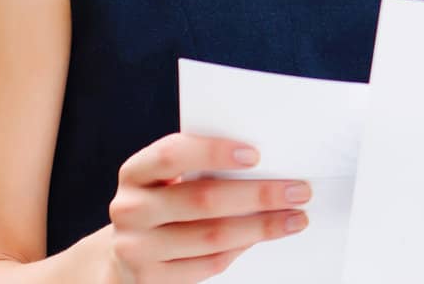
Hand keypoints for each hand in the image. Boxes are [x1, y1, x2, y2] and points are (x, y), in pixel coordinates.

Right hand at [107, 133, 310, 282]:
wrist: (126, 251)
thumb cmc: (162, 204)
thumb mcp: (168, 179)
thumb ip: (200, 167)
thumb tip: (265, 165)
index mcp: (135, 173)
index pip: (172, 154)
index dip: (213, 152)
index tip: (256, 155)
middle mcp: (130, 209)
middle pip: (202, 199)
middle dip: (258, 195)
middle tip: (298, 191)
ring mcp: (136, 248)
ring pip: (212, 236)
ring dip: (261, 227)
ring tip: (293, 218)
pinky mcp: (150, 280)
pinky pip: (208, 264)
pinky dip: (240, 249)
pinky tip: (260, 238)